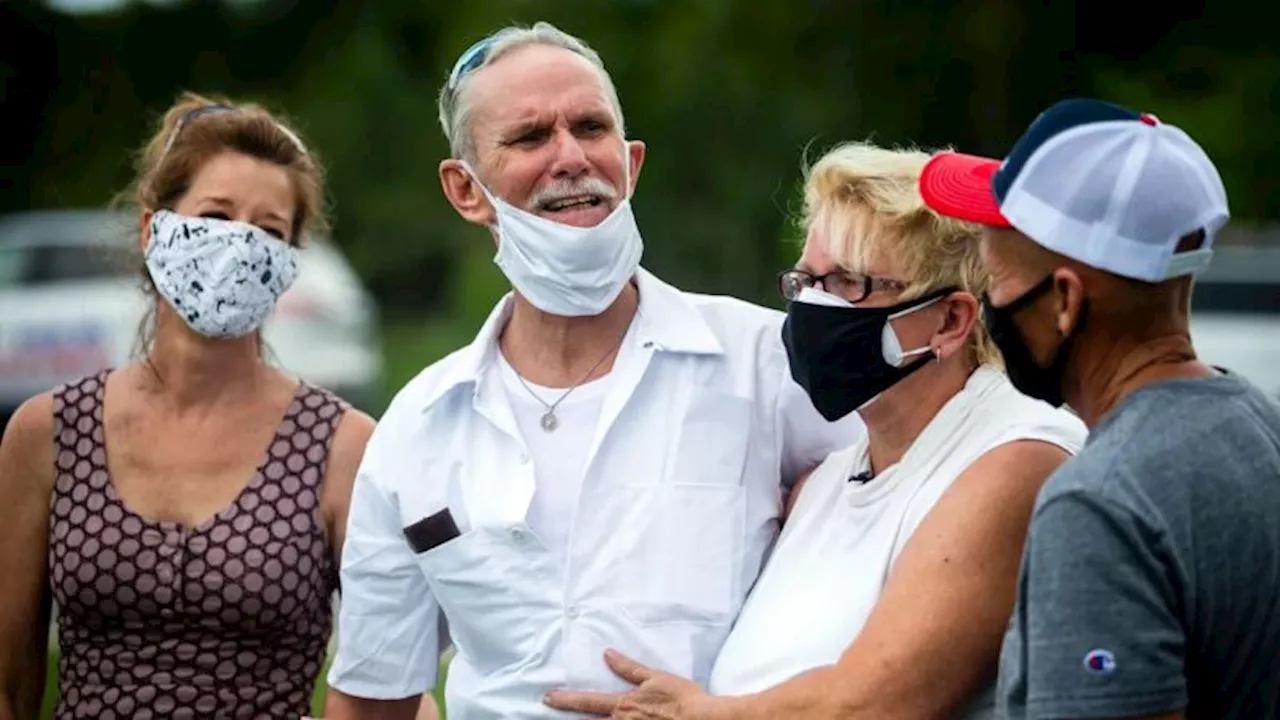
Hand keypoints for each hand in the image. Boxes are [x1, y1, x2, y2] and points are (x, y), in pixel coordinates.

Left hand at [543, 649, 717, 719]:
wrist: (703, 719)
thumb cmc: (681, 698)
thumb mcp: (655, 677)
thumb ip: (629, 668)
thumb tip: (608, 655)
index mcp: (623, 705)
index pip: (588, 701)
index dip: (566, 700)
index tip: (548, 698)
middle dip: (571, 718)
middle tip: (551, 709)